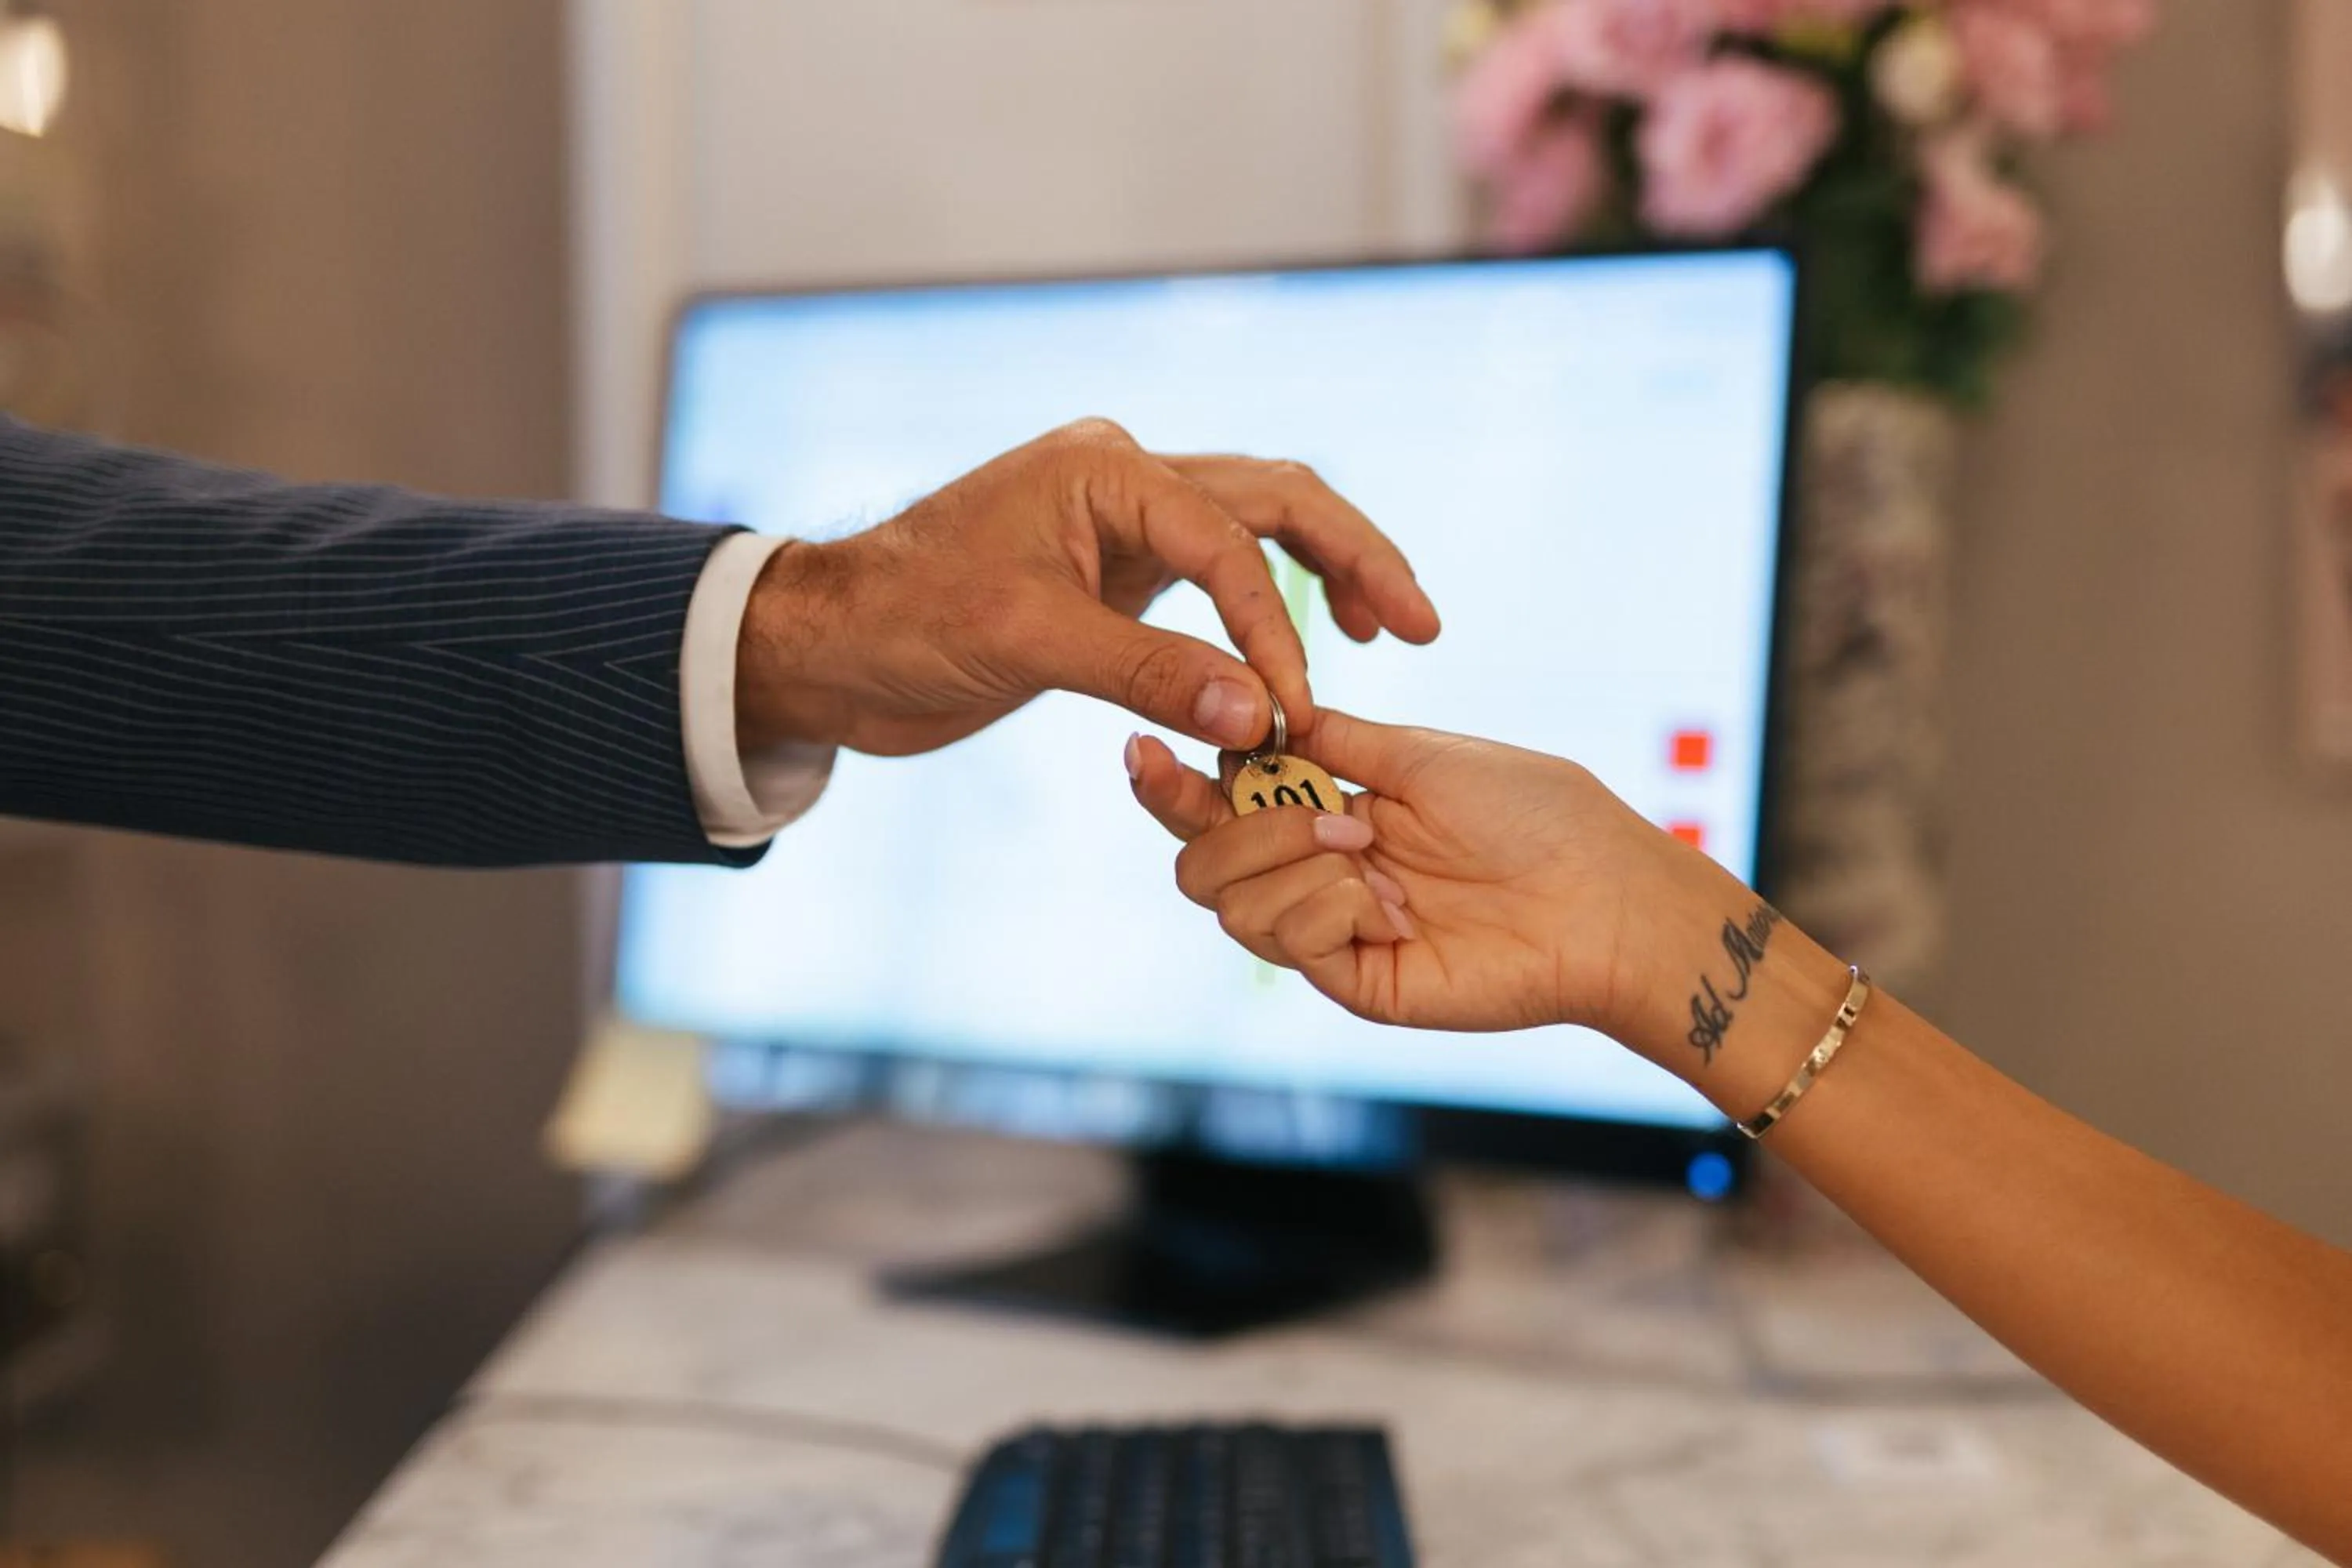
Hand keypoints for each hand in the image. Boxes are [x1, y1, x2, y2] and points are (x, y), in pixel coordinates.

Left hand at [734, 419, 1439, 756]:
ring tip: (1386, 632)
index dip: (1274, 625)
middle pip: (1274, 499)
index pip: (1230, 539)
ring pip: (1253, 531)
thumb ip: (1144, 671)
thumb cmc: (903, 626)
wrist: (828, 646)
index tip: (1295, 710)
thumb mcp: (1024, 642)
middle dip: (1352, 556)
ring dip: (1321, 577)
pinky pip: (1214, 580)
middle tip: (1421, 624)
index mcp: (1107, 471)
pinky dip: (1262, 615)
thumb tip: (1259, 710)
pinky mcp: (1112, 576)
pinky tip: (1292, 659)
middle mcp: (1125, 480)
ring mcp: (1121, 525)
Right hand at [1128, 710, 1823, 1079]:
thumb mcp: (1420, 754)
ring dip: (1286, 857)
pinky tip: (1385, 903)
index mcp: (1329, 810)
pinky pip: (1285, 941)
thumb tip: (1256, 713)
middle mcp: (1319, 872)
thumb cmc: (1535, 814)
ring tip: (1366, 850)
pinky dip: (1322, 906)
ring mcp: (1333, 931)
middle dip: (1219, 821)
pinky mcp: (1355, 981)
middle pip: (1200, 860)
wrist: (1604, 896)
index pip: (1222, 799)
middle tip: (1311, 806)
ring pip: (1227, 903)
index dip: (1175, 779)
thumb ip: (1333, 740)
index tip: (1145, 744)